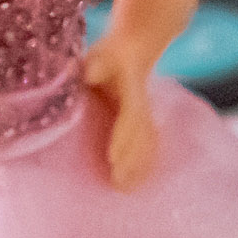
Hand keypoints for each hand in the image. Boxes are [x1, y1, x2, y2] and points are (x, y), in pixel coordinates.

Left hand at [83, 36, 159, 190]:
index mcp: (131, 92)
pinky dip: (145, 163)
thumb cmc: (111, 55)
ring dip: (138, 166)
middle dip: (130, 160)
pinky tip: (138, 182)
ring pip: (146, 144)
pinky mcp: (143, 122)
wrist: (135, 48)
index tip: (111, 157)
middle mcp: (141, 107)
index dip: (122, 138)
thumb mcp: (101, 56)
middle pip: (140, 137)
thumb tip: (89, 75)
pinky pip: (148, 144)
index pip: (129, 117)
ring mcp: (145, 115)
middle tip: (117, 183)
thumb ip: (97, 66)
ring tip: (125, 188)